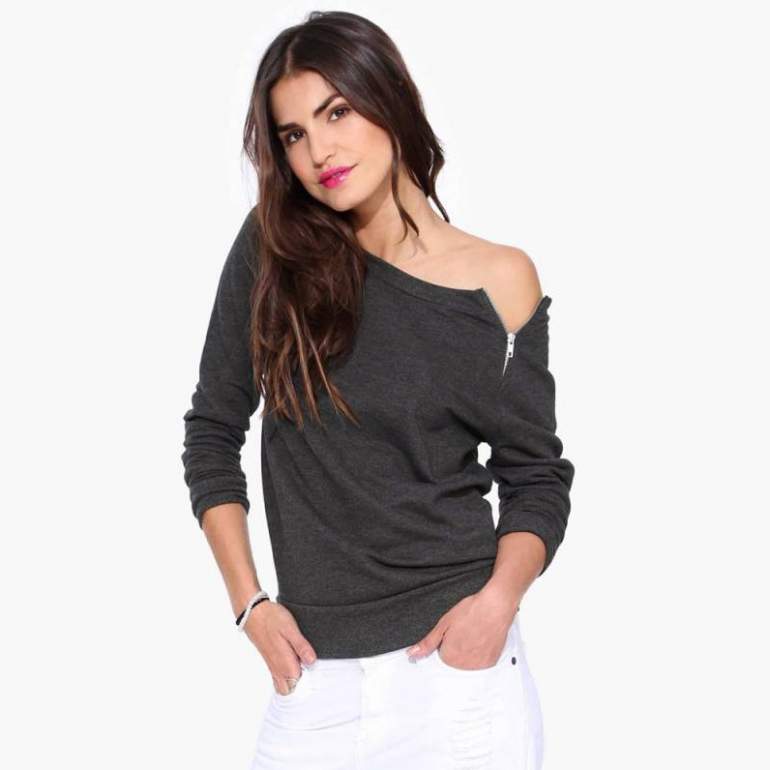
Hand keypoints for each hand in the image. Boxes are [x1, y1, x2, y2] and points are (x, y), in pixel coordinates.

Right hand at [243, 600, 317, 694]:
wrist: (253, 613)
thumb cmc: (272, 619)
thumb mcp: (290, 629)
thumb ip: (301, 646)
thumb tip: (312, 662)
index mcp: (285, 663)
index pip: (300, 687)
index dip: (310, 683)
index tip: (318, 674)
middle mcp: (278, 668)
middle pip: (290, 690)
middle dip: (301, 687)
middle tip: (312, 671)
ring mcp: (272, 666)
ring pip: (283, 685)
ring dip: (294, 681)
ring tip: (304, 666)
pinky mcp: (270, 660)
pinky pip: (278, 677)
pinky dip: (287, 676)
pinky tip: (294, 662)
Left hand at [405, 591, 519, 669]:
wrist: (495, 606)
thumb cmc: (472, 611)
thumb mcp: (444, 623)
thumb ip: (428, 642)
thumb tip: (412, 653)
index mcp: (450, 656)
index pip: (440, 656)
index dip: (445, 642)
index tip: (452, 634)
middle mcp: (465, 664)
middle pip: (454, 661)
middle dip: (456, 648)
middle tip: (463, 631)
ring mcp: (480, 664)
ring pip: (468, 663)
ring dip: (469, 651)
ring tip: (473, 634)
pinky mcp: (491, 662)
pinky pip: (481, 662)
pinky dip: (481, 653)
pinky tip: (482, 638)